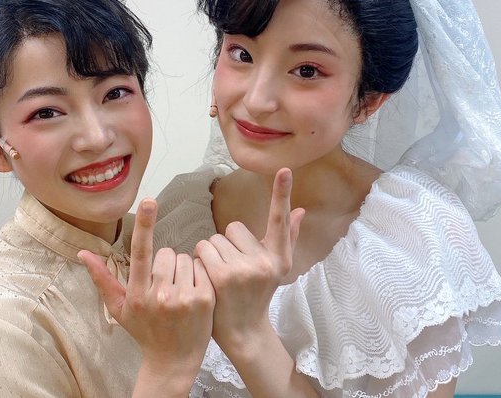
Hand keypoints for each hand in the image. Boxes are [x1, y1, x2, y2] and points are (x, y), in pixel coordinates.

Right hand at [78, 199, 214, 379]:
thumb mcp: (119, 307)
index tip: (149, 201)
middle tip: (165, 285)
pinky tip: (193, 293)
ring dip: (183, 269)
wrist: (173, 360)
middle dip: (166, 263)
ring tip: (179, 291)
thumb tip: (83, 253)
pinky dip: (198, 275)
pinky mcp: (205, 299)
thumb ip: (102, 278)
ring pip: (185, 258)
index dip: (145, 225)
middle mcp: (160, 296)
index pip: (140, 253)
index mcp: (137, 295)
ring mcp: (184, 298)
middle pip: (167, 252)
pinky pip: (201, 268)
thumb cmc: (144, 330)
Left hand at [194, 168, 304, 350]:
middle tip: (231, 269)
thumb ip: (286, 237)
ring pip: (214, 239)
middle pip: (232, 229)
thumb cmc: (257, 295)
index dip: (282, 193)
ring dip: (211, 254)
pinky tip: (208, 278)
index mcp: (279, 258)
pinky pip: (203, 249)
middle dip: (226, 245)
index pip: (279, 220)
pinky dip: (200, 261)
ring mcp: (244, 270)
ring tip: (219, 276)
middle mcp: (265, 262)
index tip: (285, 169)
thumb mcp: (276, 269)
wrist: (242, 331)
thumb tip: (300, 210)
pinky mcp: (223, 276)